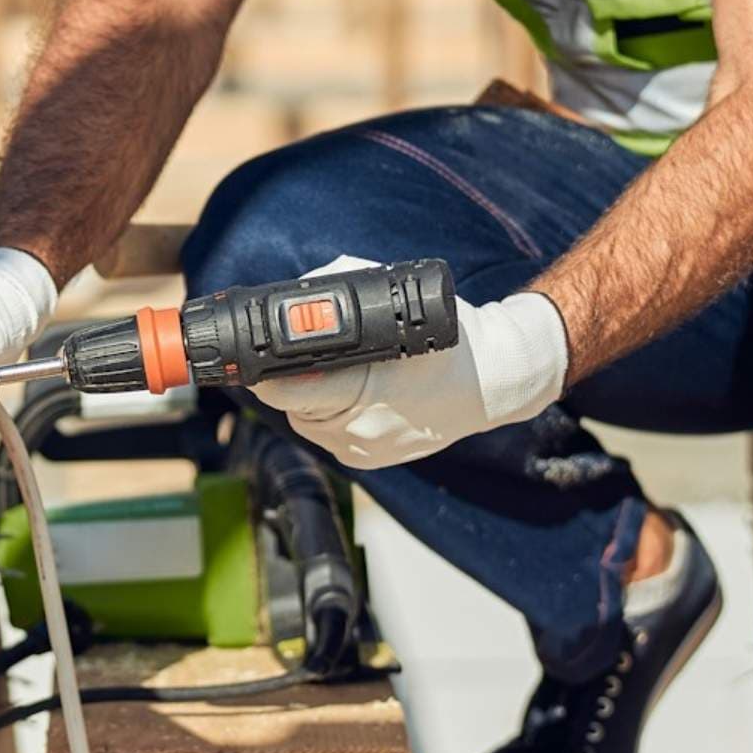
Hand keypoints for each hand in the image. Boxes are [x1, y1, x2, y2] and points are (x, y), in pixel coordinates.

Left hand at [251, 255, 567, 470]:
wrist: (494, 382)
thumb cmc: (449, 340)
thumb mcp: (392, 300)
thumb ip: (338, 291)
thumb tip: (292, 294)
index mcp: (362, 393)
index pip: (281, 387)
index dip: (266, 366)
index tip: (258, 351)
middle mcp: (358, 431)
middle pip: (289, 403)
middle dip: (293, 376)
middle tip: (306, 354)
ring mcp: (362, 452)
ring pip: (304, 420)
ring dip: (309, 396)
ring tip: (341, 372)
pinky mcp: (367, 462)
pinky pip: (327, 434)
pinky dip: (329, 413)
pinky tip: (353, 393)